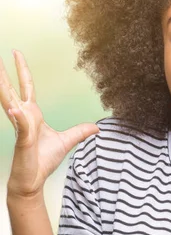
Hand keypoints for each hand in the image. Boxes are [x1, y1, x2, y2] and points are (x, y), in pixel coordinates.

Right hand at [1, 50, 98, 199]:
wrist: (34, 180)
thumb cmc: (43, 160)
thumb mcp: (67, 141)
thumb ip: (80, 132)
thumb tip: (96, 127)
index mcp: (32, 114)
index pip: (26, 87)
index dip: (22, 70)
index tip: (16, 54)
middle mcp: (23, 117)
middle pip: (12, 90)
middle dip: (4, 73)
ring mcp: (21, 127)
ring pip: (9, 103)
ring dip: (3, 89)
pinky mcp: (23, 140)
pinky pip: (21, 126)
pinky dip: (19, 118)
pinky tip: (15, 109)